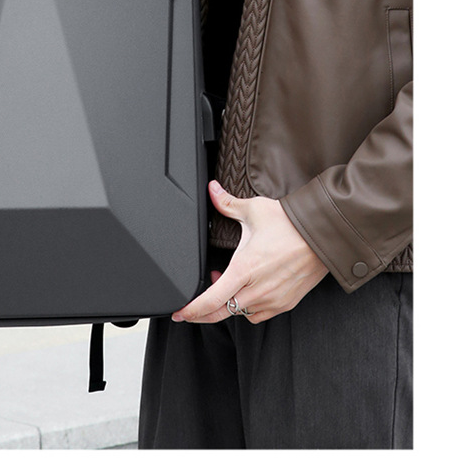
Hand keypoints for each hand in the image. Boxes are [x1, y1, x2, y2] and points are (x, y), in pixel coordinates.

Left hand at [172, 180, 327, 323]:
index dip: (192, 309)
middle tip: (190, 310)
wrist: (325, 235)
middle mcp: (258, 290)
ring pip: (241, 314)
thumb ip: (227, 203)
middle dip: (202, 313)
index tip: (180, 312)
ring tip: (225, 284)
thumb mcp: (254, 210)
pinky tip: (245, 291)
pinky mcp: (286, 303)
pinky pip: (259, 314)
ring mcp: (273, 299)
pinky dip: (247, 308)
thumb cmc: (290, 224)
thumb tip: (212, 189)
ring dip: (227, 304)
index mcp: (244, 269)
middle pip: (221, 313)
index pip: (211, 300)